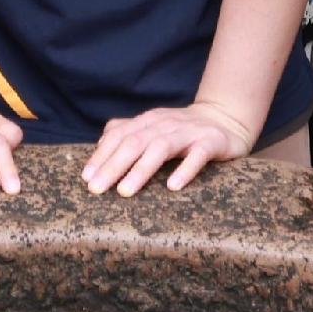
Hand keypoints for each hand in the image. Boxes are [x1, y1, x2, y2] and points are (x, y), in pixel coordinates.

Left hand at [80, 99, 258, 194]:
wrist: (226, 120)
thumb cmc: (183, 131)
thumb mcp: (154, 128)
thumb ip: (128, 133)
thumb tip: (99, 146)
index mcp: (148, 121)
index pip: (119, 135)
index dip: (101, 155)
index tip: (86, 178)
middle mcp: (165, 123)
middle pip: (134, 142)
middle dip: (113, 166)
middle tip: (96, 188)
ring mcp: (189, 132)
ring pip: (161, 147)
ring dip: (141, 169)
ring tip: (125, 191)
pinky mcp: (212, 142)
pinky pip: (198, 155)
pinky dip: (185, 170)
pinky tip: (173, 187)